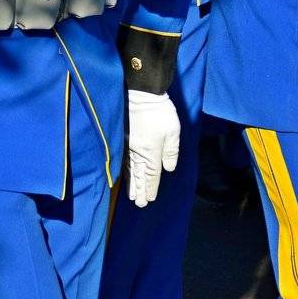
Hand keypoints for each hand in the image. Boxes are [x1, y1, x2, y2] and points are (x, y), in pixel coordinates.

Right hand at [126, 89, 180, 206]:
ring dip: (132, 183)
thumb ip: (171, 151)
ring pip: (130, 170)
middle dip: (140, 190)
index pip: (151, 174)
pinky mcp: (124, 139)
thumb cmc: (160, 112)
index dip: (151, 187)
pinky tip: (125, 175)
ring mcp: (129, 146)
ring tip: (132, 196)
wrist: (141, 94)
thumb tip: (168, 169)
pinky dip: (125, 171)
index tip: (150, 199)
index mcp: (151, 152)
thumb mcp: (173, 131)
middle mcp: (138, 152)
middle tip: (139, 204)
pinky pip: (124, 161)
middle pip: (139, 175)